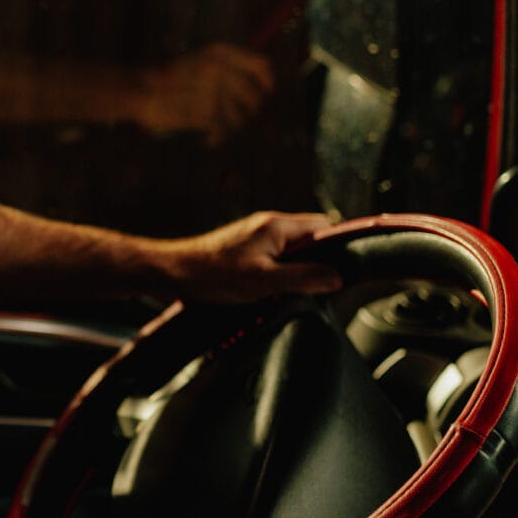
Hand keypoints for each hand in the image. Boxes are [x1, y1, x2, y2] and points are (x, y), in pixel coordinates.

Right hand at [133, 43, 274, 145]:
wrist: (141, 91)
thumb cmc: (172, 79)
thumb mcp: (201, 61)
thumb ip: (230, 67)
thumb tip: (264, 87)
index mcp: (220, 53)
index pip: (261, 65)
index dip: (268, 82)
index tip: (266, 93)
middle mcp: (220, 69)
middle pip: (255, 97)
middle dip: (250, 112)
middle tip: (237, 117)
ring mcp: (214, 90)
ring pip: (240, 118)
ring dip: (230, 127)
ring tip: (215, 127)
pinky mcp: (206, 112)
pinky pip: (222, 131)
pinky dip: (217, 138)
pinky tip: (209, 139)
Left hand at [159, 211, 341, 303]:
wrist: (173, 273)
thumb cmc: (213, 274)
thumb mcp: (265, 281)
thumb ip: (303, 277)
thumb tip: (337, 278)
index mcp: (277, 225)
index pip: (324, 227)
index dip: (338, 248)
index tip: (344, 271)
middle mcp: (268, 225)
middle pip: (310, 239)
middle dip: (318, 262)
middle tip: (317, 287)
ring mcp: (255, 236)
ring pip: (292, 250)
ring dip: (297, 270)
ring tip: (291, 291)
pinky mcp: (245, 249)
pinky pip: (275, 257)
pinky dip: (280, 273)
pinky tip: (272, 291)